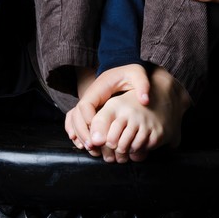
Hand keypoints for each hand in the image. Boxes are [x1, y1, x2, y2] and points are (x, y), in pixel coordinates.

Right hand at [65, 65, 190, 161]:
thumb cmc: (130, 73)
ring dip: (79, 134)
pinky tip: (80, 144)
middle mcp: (89, 95)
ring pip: (74, 119)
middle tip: (93, 146)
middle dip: (83, 131)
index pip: (86, 105)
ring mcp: (88, 102)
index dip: (89, 120)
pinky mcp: (89, 108)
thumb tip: (144, 101)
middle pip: (76, 114)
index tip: (98, 134)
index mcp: (98, 88)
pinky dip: (74, 131)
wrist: (123, 68)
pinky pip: (74, 120)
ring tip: (89, 148)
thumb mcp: (138, 74)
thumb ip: (142, 85)